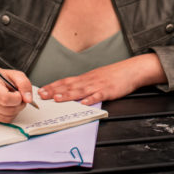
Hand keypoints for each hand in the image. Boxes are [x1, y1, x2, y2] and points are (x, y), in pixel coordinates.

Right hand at [0, 68, 33, 122]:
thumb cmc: (3, 79)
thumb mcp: (16, 75)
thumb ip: (24, 84)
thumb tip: (28, 99)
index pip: (5, 99)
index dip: (17, 98)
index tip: (18, 93)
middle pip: (8, 110)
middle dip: (18, 105)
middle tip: (17, 97)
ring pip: (7, 118)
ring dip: (14, 111)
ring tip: (12, 101)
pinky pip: (3, 121)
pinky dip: (9, 115)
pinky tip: (6, 106)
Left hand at [37, 54, 165, 105]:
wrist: (131, 70)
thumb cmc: (114, 75)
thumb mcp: (96, 77)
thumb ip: (85, 84)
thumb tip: (71, 91)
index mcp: (86, 78)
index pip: (66, 81)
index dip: (53, 86)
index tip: (42, 90)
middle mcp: (89, 80)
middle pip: (69, 86)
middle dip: (54, 91)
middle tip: (42, 95)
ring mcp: (98, 85)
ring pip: (80, 90)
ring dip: (68, 95)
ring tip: (57, 99)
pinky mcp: (108, 90)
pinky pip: (98, 96)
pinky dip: (90, 100)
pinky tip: (83, 103)